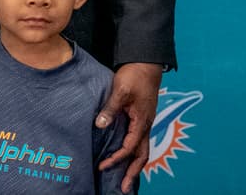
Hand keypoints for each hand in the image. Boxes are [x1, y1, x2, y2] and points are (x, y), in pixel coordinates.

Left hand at [96, 62, 161, 192]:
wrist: (146, 64)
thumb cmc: (134, 76)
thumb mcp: (120, 91)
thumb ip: (110, 109)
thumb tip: (99, 125)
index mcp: (142, 121)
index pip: (129, 147)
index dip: (116, 158)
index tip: (103, 165)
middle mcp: (146, 125)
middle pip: (142, 155)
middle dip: (132, 172)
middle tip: (124, 188)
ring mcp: (145, 123)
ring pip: (142, 149)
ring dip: (134, 165)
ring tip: (126, 179)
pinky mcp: (141, 118)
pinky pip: (139, 140)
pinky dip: (133, 152)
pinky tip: (125, 156)